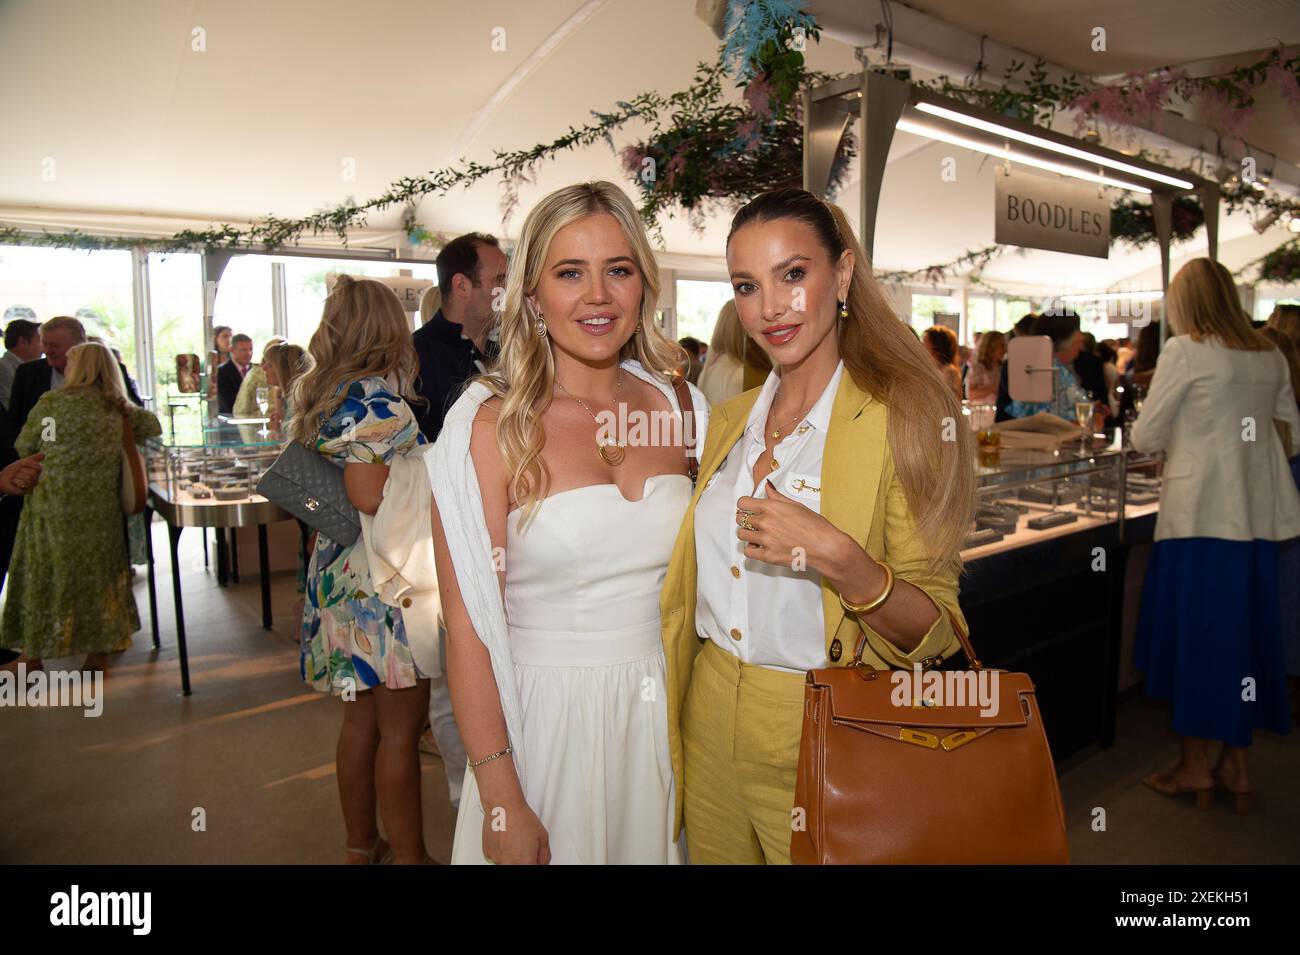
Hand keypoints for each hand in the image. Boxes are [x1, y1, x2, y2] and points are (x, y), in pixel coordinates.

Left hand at [0, 452, 44, 494]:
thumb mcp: (23, 462)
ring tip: (15, 478)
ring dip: (18, 476)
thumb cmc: (12, 471)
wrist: (2, 478)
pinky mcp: (25, 492)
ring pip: (28, 478)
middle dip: (22, 471)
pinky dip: (15, 481)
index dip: (30, 464)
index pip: (39, 468)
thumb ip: (33, 458)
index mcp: (37, 473)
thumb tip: (44, 453)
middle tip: (17, 473)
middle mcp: (36, 480)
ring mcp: (30, 487)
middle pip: (33, 473)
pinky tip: (14, 483)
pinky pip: (23, 484)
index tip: (22, 464)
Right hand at [481, 797, 550, 864]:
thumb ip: (544, 855)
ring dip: (512, 856)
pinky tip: (505, 839)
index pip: (533, 869)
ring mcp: (497, 859)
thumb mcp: (543, 837)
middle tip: (524, 847)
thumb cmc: (521, 818)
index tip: (534, 857)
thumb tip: (542, 862)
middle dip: (523, 859)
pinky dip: (502, 851)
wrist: (504, 807)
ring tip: (514, 840)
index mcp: (525, 863)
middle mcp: (510, 864)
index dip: (534, 861)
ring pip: (507, 863)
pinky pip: (497, 856)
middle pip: (519, 866)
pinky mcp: (488, 853)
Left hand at [735, 479, 853, 576]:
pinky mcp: (767, 555)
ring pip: (742, 534)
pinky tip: (760, 546)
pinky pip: (748, 551)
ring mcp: (765, 539)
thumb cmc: (815, 526)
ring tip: (758, 535)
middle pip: (740, 519)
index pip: (743, 503)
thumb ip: (777, 497)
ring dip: (748, 534)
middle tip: (755, 523)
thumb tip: (767, 487)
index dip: (745, 505)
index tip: (748, 508)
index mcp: (771, 507)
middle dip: (746, 520)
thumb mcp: (796, 505)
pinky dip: (752, 549)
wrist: (825, 547)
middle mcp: (765, 522)